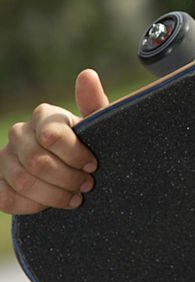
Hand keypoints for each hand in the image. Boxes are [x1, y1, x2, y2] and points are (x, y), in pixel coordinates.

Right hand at [0, 70, 108, 214]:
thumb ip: (95, 104)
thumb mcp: (98, 127)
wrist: (72, 172)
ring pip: (23, 182)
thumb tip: (87, 74)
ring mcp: (5, 157)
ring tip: (74, 198)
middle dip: (67, 179)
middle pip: (38, 162)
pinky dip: (31, 206)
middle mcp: (20, 132)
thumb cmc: (88, 146)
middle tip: (86, 186)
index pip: (53, 135)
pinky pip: (6, 198)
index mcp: (44, 116)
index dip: (76, 155)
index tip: (93, 165)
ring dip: (53, 196)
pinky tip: (49, 206)